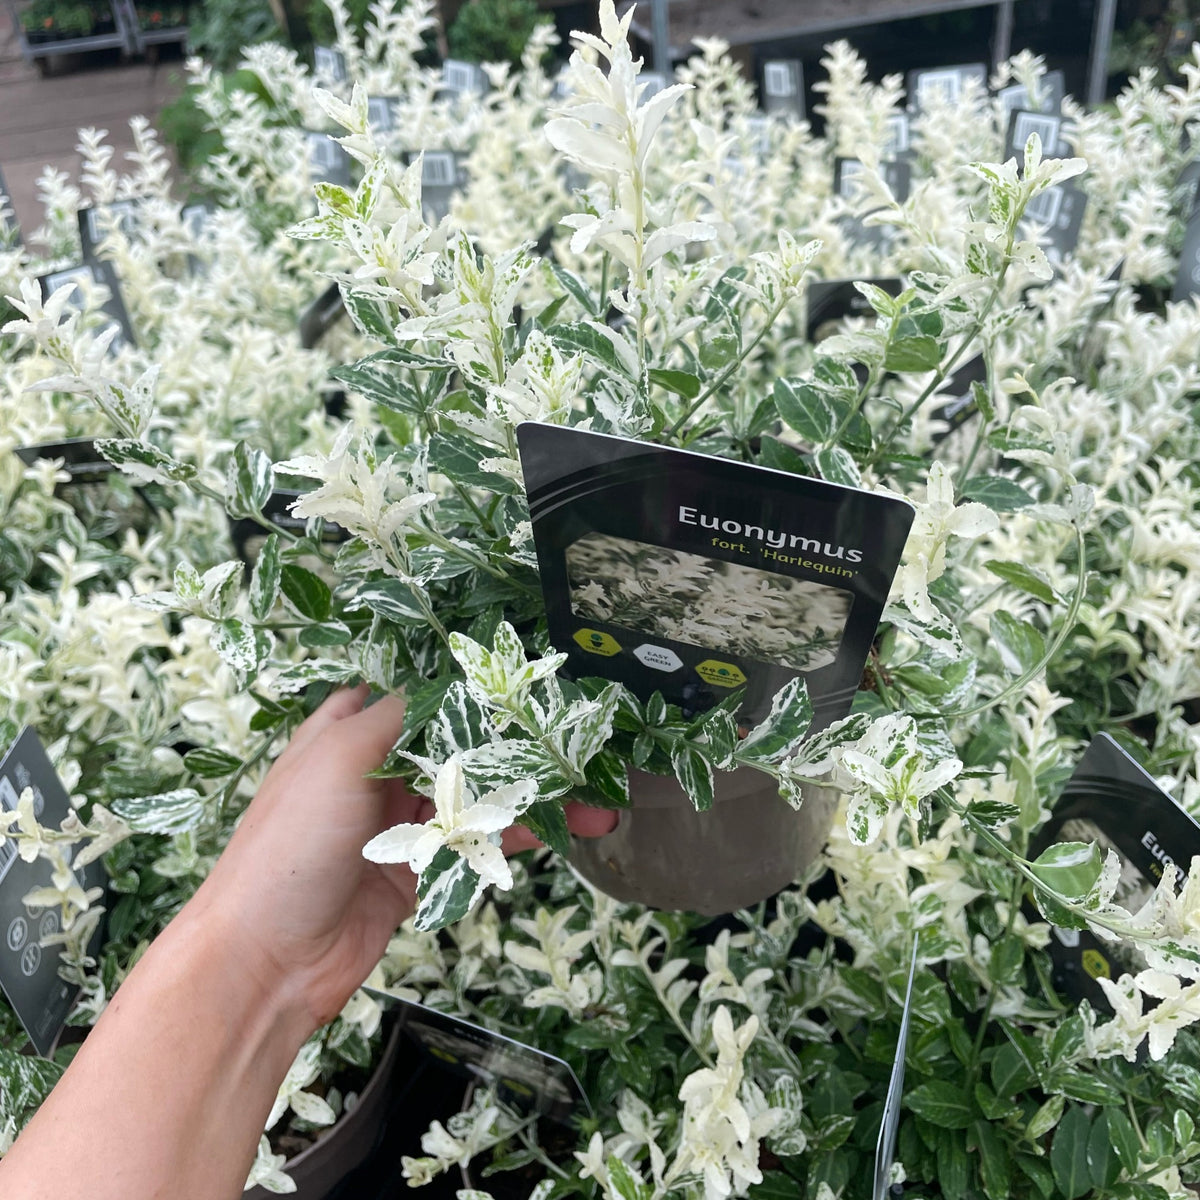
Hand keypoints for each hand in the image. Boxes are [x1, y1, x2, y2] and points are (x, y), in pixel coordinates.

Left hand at [192, 686, 615, 1033]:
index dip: (464, 686)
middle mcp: (375, 774)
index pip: (414, 696)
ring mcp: (399, 825)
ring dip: (531, 798)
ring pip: (476, 798)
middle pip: (456, 747)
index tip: (524, 679)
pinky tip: (564, 833)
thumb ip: (396, 716)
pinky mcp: (420, 872)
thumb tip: (444, 680)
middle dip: (515, 744)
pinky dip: (517, 837)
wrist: (267, 959)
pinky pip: (476, 845)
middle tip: (577, 741)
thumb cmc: (292, 842)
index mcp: (346, 735)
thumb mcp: (338, 757)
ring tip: (594, 799)